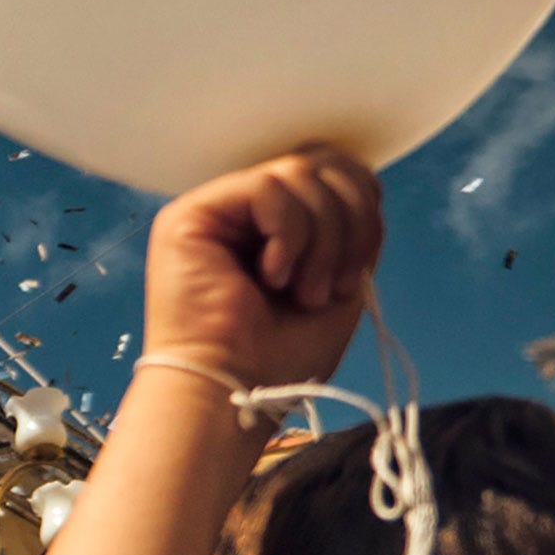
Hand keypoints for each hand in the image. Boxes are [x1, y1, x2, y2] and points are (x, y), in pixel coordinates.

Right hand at [140, 146, 381, 406]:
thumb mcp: (338, 278)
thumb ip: (350, 226)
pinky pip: (268, 186)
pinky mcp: (189, 215)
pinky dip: (289, 234)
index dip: (364, 213)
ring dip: (323, 239)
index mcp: (274, 225)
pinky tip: (271, 275)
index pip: (337, 174)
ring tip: (302, 291)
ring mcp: (215, 210)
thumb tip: (364, 186)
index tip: (352, 277)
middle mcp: (242, 211)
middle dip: (351, 223)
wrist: (236, 392)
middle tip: (331, 286)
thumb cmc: (280, 355)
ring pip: (300, 172)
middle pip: (326, 162)